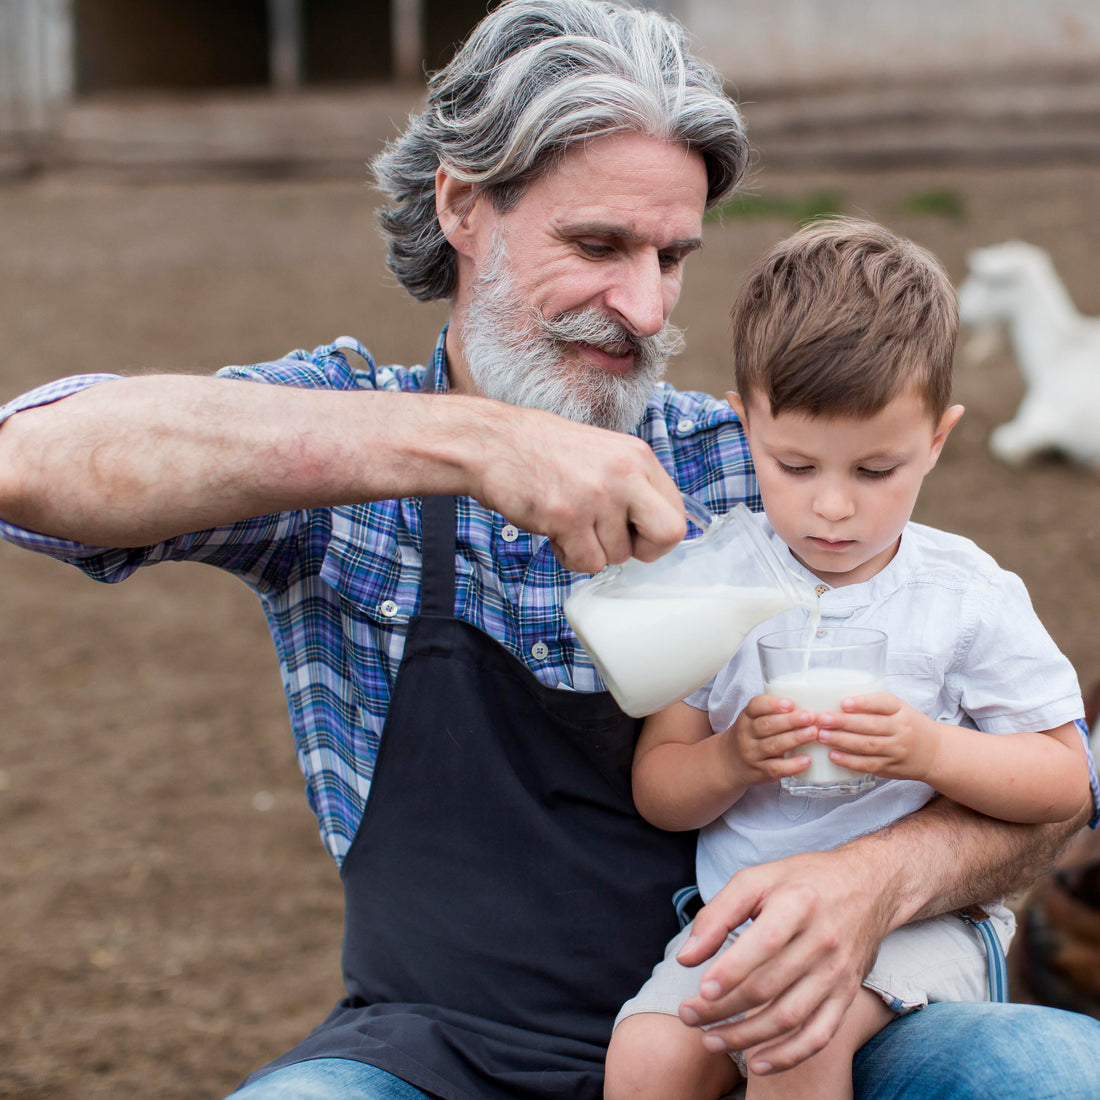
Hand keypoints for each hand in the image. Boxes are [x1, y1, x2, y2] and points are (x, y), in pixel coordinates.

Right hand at [473, 404, 687, 572]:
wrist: (493, 443)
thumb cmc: (542, 452)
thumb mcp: (603, 454)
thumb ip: (631, 485)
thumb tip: (652, 527)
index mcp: (637, 456)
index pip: (677, 512)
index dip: (657, 534)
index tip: (634, 534)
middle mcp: (624, 473)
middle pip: (667, 535)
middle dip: (642, 551)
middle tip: (614, 542)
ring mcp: (596, 495)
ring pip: (618, 555)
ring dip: (592, 550)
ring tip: (569, 524)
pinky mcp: (567, 516)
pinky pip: (586, 563)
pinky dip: (569, 556)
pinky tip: (555, 531)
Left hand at [674, 848, 893, 1074]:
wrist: (869, 887)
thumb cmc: (802, 882)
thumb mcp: (757, 879)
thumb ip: (718, 914)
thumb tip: (687, 958)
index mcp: (798, 904)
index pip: (763, 945)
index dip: (730, 971)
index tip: (701, 991)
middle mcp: (822, 941)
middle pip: (768, 987)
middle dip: (722, 1008)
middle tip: (688, 1015)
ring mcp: (837, 973)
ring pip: (789, 1018)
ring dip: (746, 1037)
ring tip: (710, 1040)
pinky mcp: (846, 995)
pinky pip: (818, 1036)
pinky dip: (788, 1056)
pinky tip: (757, 1063)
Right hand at [726, 695, 819, 785]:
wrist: (730, 764)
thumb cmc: (751, 736)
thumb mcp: (753, 720)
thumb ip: (773, 712)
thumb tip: (810, 702)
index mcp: (746, 717)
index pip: (755, 706)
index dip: (772, 704)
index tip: (790, 703)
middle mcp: (746, 735)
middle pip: (766, 726)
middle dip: (790, 721)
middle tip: (809, 716)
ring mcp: (752, 755)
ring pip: (773, 746)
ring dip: (794, 739)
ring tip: (813, 733)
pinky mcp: (760, 772)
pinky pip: (776, 768)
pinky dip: (792, 765)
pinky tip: (807, 760)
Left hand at [817, 692, 941, 781]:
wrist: (935, 752)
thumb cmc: (908, 725)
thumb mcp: (899, 708)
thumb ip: (875, 704)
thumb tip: (835, 700)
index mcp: (901, 710)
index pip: (884, 703)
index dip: (863, 703)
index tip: (844, 702)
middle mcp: (901, 730)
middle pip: (871, 726)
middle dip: (844, 723)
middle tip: (823, 719)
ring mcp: (897, 750)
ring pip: (868, 746)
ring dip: (842, 741)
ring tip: (822, 735)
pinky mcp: (891, 767)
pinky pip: (868, 765)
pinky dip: (849, 761)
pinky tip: (833, 755)